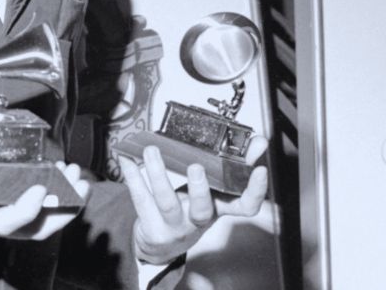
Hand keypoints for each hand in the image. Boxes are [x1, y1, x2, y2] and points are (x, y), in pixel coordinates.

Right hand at [0, 147, 89, 257]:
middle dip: (62, 209)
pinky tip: (56, 180)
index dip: (27, 208)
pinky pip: (29, 214)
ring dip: (62, 205)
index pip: (7, 221)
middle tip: (77, 180)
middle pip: (35, 229)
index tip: (41, 186)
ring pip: (37, 224)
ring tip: (77, 178)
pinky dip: (48, 201)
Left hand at [119, 135, 268, 264]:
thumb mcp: (215, 192)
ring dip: (158, 174)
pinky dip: (133, 176)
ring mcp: (174, 226)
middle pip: (202, 210)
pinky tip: (126, 158)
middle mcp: (197, 220)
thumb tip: (258, 141)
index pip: (244, 206)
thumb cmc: (191, 210)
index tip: (259, 170)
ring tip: (152, 151)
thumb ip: (234, 165)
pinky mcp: (151, 227)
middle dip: (199, 189)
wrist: (162, 243)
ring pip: (166, 202)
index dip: (255, 191)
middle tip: (196, 167)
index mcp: (218, 209)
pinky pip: (140, 199)